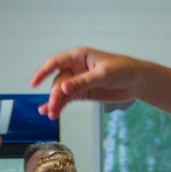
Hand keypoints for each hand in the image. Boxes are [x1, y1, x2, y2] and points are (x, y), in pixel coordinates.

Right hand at [28, 47, 153, 117]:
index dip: (43, 72)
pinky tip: (51, 113)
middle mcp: (76, 68)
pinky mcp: (83, 93)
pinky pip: (67, 99)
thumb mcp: (103, 75)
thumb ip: (82, 82)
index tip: (33, 83)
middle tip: (53, 108)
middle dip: (54, 95)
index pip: (56, 62)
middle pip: (58, 81)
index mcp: (79, 56)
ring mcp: (78, 81)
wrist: (137, 81)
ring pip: (61, 92)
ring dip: (55, 103)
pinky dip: (60, 106)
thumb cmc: (123, 70)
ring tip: (51, 115)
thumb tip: (63, 89)